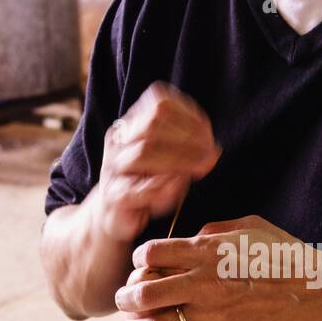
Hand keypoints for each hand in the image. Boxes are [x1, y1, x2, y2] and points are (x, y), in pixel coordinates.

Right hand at [93, 82, 220, 243]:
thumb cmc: (145, 184)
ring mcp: (112, 167)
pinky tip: (178, 188)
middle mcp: (118, 141)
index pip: (159, 104)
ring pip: (143, 152)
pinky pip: (138, 187)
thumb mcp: (168, 162)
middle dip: (187, 138)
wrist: (111, 216)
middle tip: (210, 154)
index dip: (188, 115)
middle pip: (152, 125)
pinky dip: (162, 186)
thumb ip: (187, 150)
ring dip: (179, 160)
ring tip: (201, 169)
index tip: (208, 132)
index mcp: (131, 124)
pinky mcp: (114, 196)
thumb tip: (211, 152)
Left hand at [115, 215, 321, 320]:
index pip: (151, 253)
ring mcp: (212, 314)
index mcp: (206, 251)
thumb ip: (213, 231)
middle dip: (127, 297)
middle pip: (144, 292)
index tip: (142, 265)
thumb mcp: (248, 227)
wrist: (315, 291)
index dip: (140, 259)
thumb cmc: (284, 253)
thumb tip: (190, 238)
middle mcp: (203, 282)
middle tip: (124, 299)